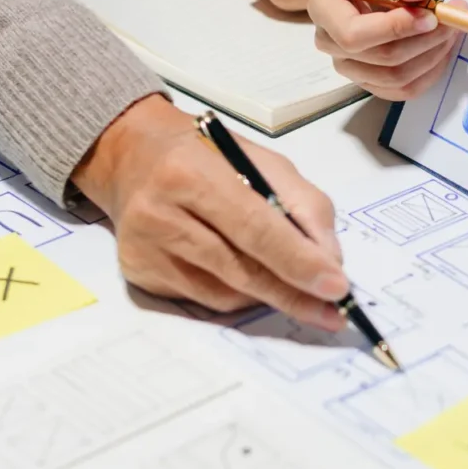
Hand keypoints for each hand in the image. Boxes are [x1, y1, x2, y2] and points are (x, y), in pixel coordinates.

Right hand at [71, 94, 347, 328]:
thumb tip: (329, 260)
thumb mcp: (260, 160)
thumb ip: (302, 204)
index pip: (255, 227)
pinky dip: (237, 296)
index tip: (336, 287)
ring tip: (293, 289)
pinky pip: (203, 300)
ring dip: (268, 297)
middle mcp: (160, 213)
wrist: (131, 156)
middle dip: (293, 294)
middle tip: (332, 313)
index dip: (298, 261)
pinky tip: (248, 279)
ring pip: (224, 294)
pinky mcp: (139, 274)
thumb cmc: (205, 155)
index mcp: (191, 172)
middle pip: (240, 268)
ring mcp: (145, 249)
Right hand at [308, 0, 463, 100]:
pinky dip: (432, 71)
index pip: (353, 34)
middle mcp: (330, 42)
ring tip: (452, 28)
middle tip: (453, 19)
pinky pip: (405, 89)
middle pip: (380, 58)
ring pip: (396, 77)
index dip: (394, 29)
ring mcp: (350, 67)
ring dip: (433, 55)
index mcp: (325, 8)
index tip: (431, 15)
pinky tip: (443, 47)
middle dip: (424, 41)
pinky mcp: (373, 82)